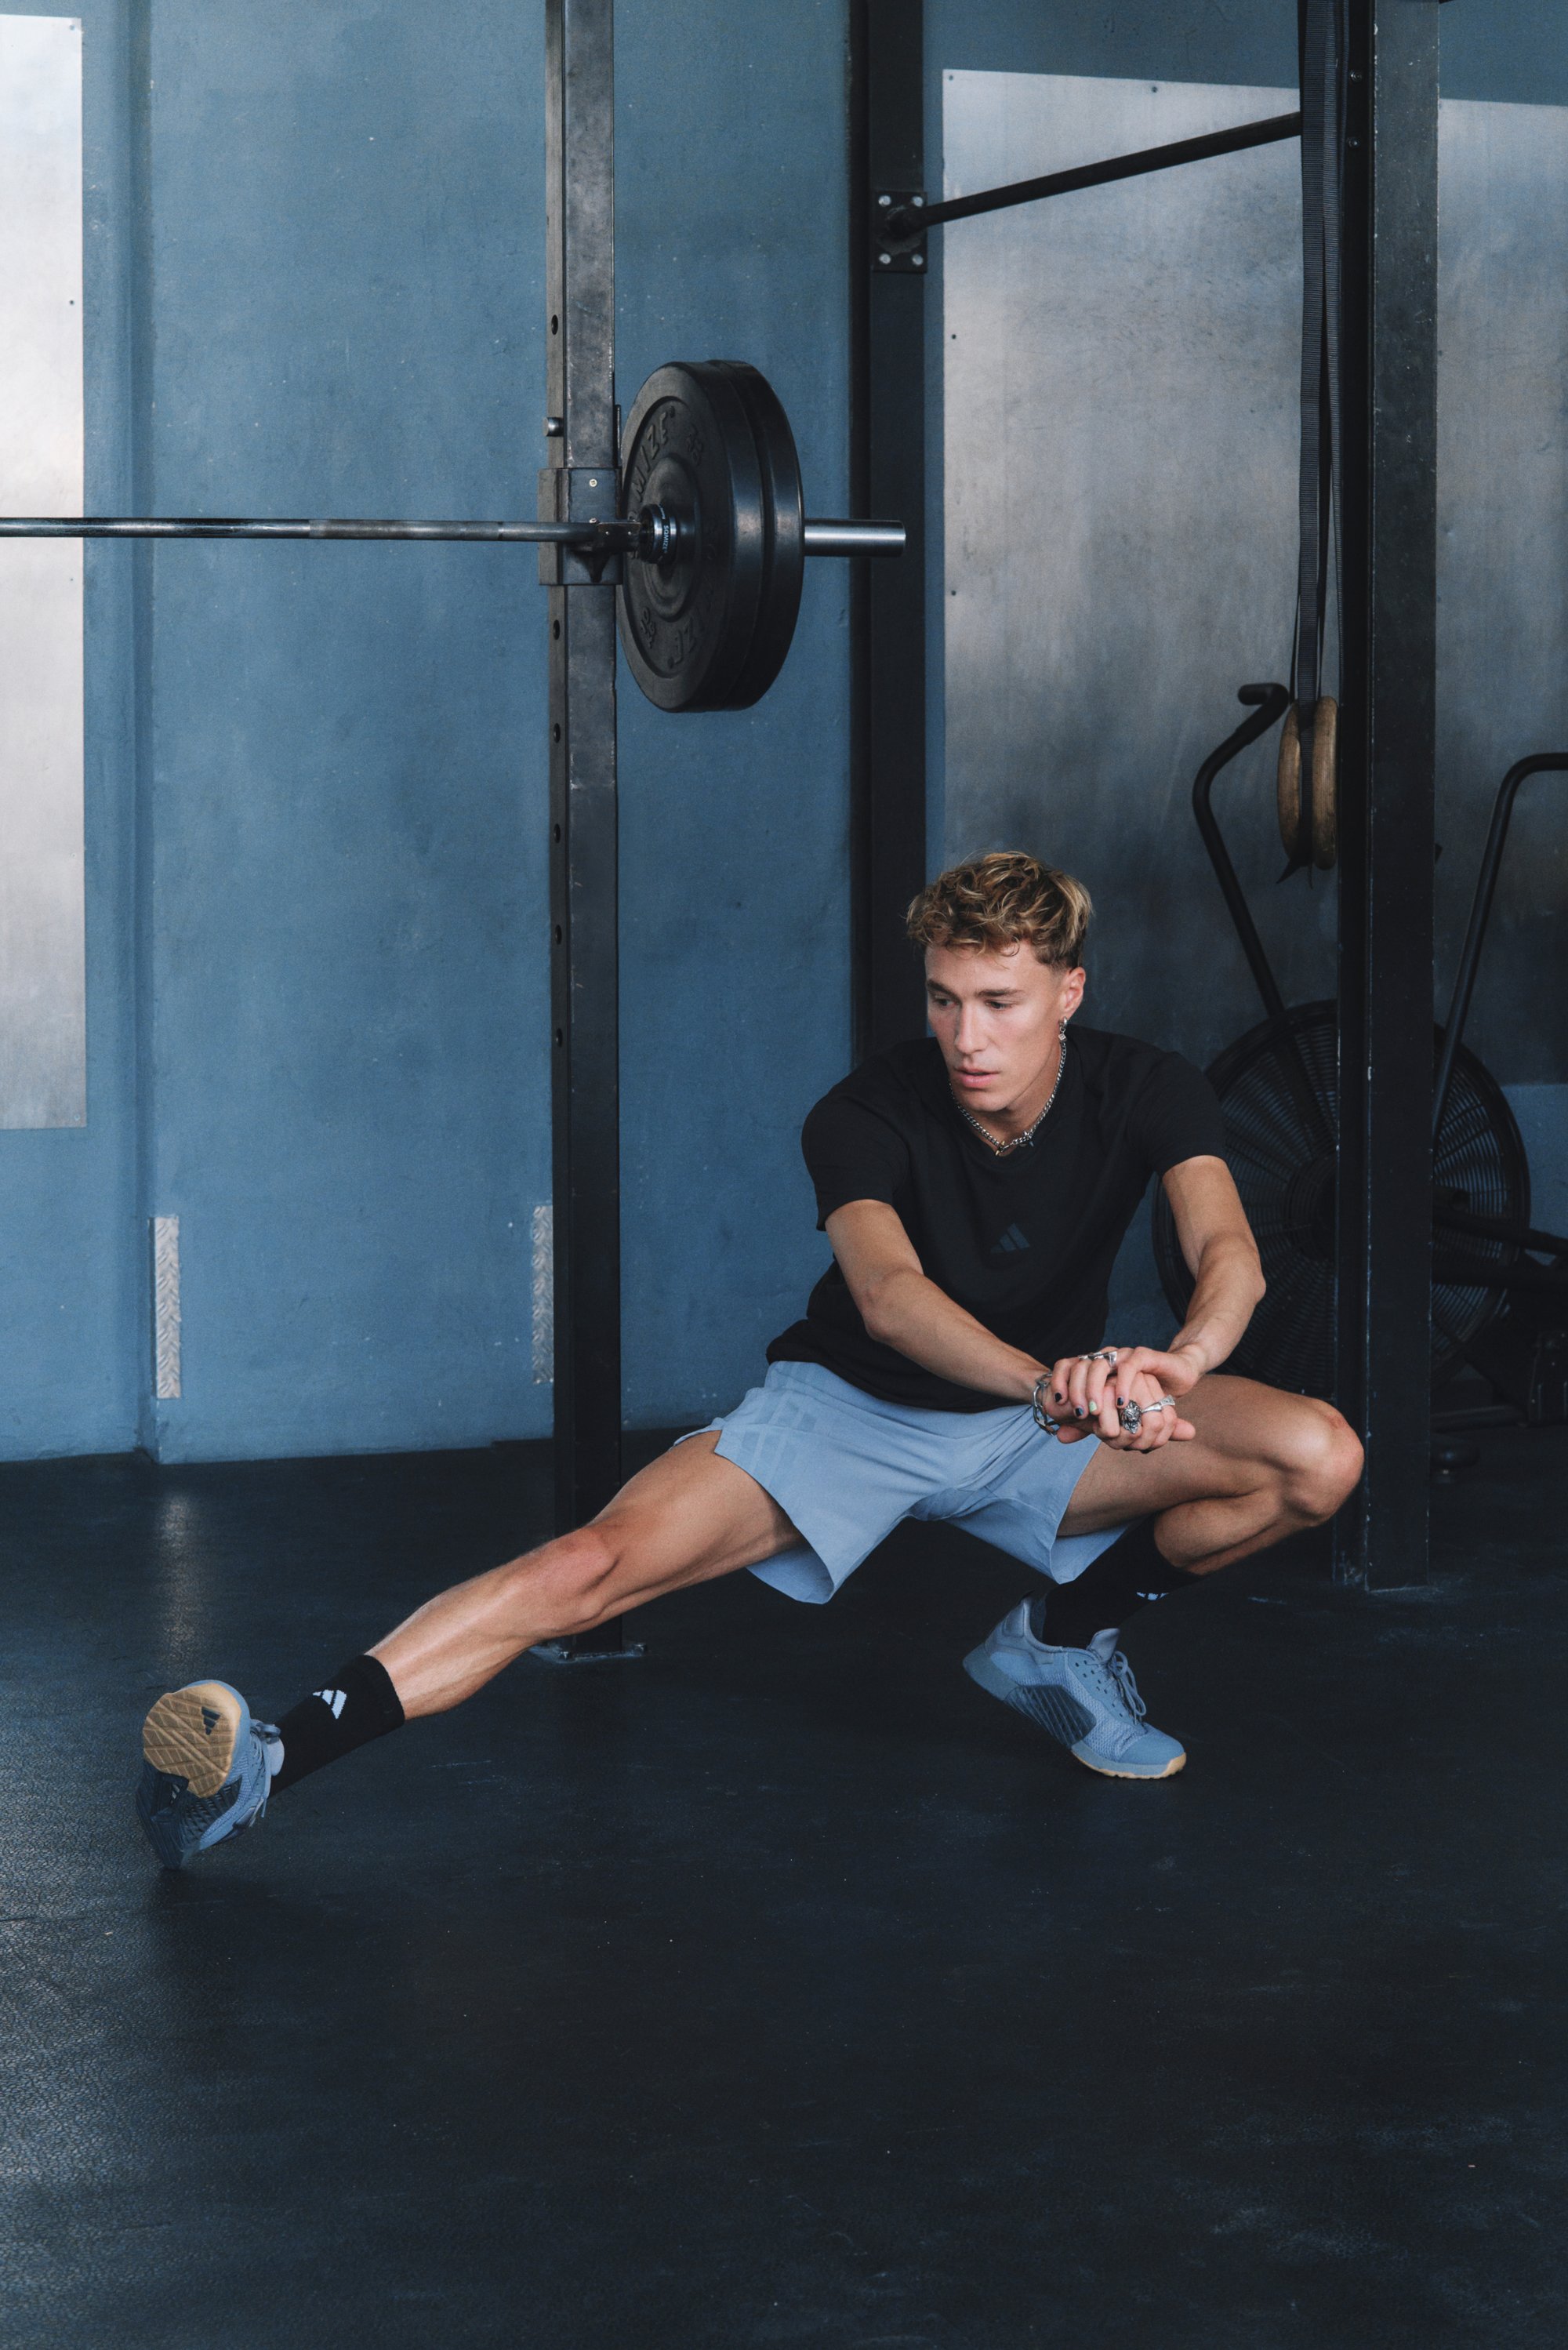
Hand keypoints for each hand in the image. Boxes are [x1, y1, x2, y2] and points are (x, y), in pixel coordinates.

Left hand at [1041, 1344, 1201, 1450]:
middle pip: (1080, 1367)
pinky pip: (1128, 1366)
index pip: (1067, 1367)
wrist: (1177, 1372)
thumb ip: (1091, 1424)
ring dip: (1093, 1388)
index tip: (1058, 1403)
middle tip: (1078, 1412)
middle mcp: (1106, 1358)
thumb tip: (1060, 1437)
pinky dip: (1122, 1384)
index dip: (1058, 1382)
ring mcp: (1122, 1355)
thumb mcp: (1112, 1415)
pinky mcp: (1142, 1356)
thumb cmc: (1143, 1397)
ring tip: (1095, 1410)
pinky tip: (1119, 1402)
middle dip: (1076, 1390)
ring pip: (1099, 1366)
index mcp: (1094, 1368)